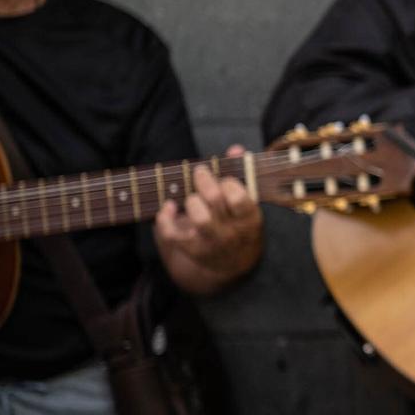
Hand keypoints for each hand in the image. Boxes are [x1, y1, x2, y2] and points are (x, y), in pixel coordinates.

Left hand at [154, 147, 263, 293]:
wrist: (233, 265)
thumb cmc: (238, 223)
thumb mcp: (246, 202)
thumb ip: (241, 173)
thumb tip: (235, 149)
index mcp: (249, 217)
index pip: (237, 196)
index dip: (227, 181)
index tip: (223, 179)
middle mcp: (232, 232)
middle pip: (214, 201)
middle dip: (203, 181)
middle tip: (200, 173)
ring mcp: (212, 242)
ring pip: (198, 217)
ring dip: (191, 201)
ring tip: (192, 198)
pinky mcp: (192, 250)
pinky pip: (173, 233)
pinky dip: (165, 217)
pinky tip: (168, 207)